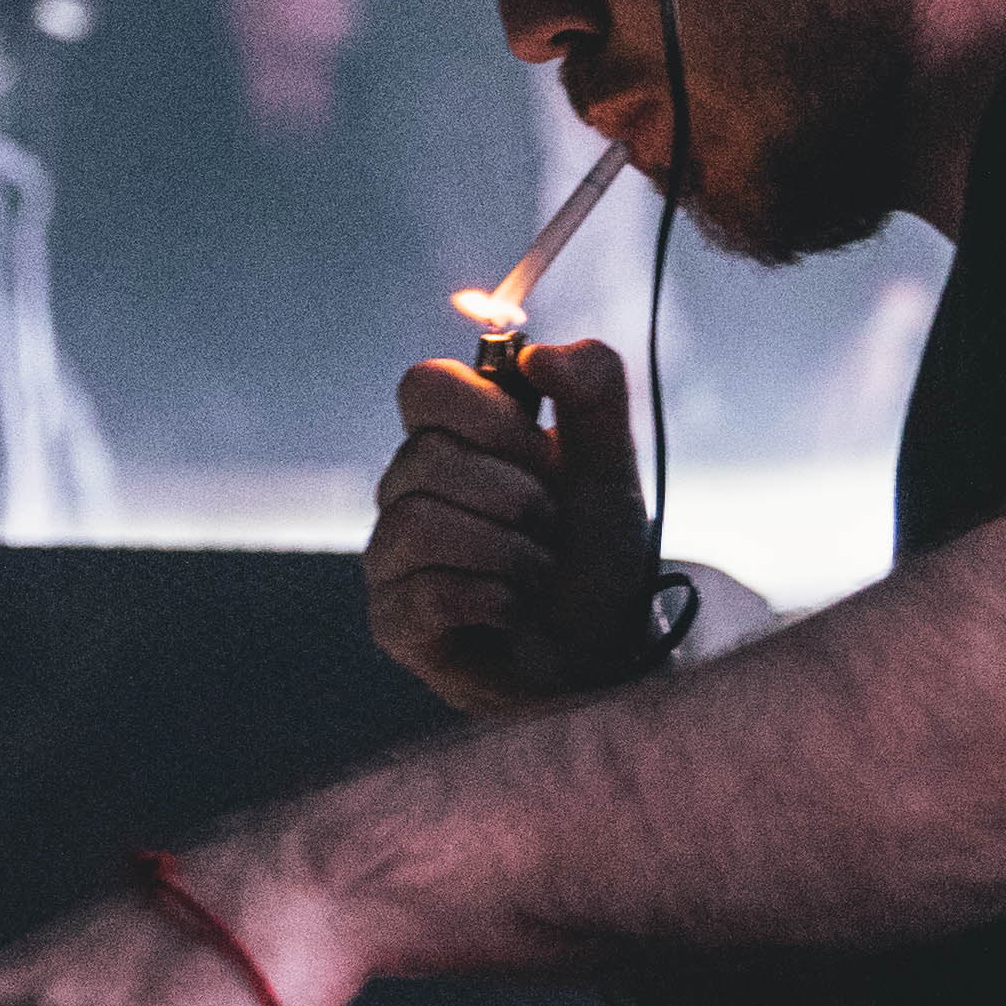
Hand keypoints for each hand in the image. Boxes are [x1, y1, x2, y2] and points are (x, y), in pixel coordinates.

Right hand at [369, 339, 656, 716]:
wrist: (605, 653)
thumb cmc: (596, 561)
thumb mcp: (612, 467)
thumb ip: (596, 391)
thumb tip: (539, 352)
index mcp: (453, 441)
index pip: (422, 386)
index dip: (484, 413)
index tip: (539, 449)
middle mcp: (407, 492)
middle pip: (427, 458)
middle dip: (516, 497)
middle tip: (548, 529)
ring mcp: (392, 558)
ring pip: (422, 523)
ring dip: (509, 553)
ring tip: (537, 574)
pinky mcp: (393, 621)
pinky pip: (427, 592)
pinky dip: (495, 601)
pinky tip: (513, 611)